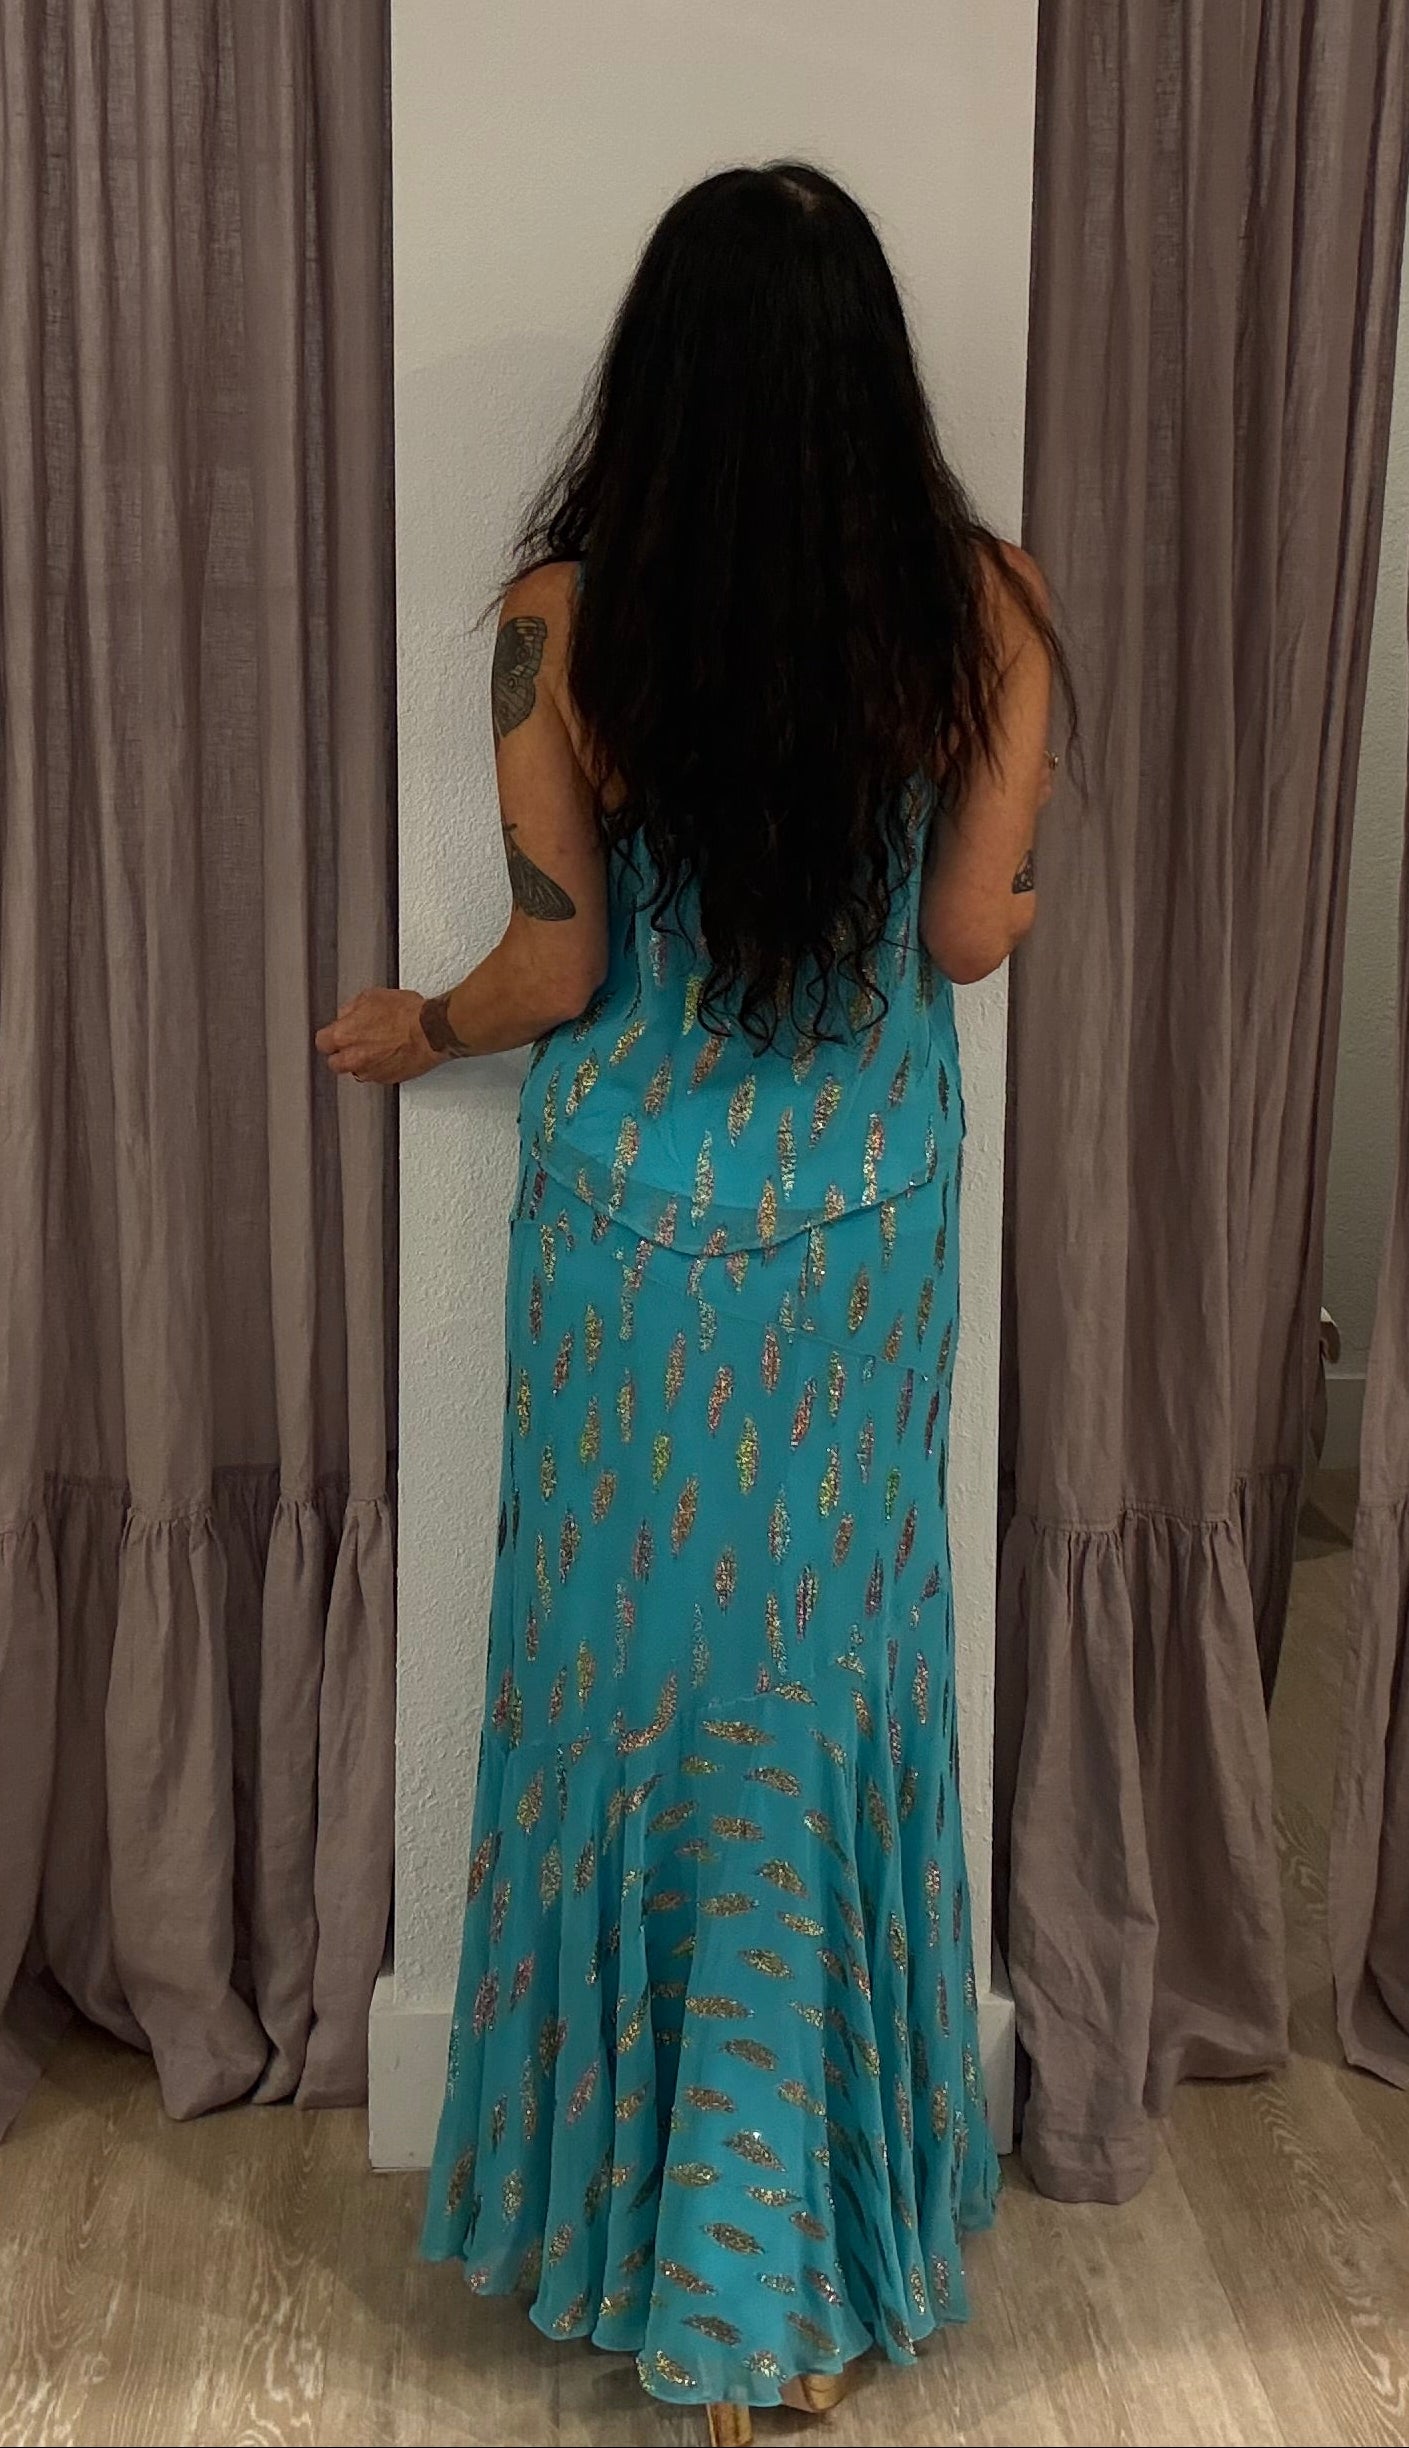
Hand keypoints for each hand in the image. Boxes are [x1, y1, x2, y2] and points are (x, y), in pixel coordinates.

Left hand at [315, 988, 443, 1083]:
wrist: (431, 1030)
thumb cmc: (406, 1013)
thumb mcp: (372, 997)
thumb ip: (351, 1009)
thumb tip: (346, 1015)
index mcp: (344, 1035)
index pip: (322, 1043)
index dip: (329, 1037)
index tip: (335, 1035)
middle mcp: (354, 1059)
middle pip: (335, 1064)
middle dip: (341, 1054)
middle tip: (354, 1043)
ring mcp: (371, 1072)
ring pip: (357, 1072)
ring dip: (361, 1063)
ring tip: (377, 1048)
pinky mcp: (388, 1080)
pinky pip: (377, 1076)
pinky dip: (380, 1068)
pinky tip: (390, 1055)